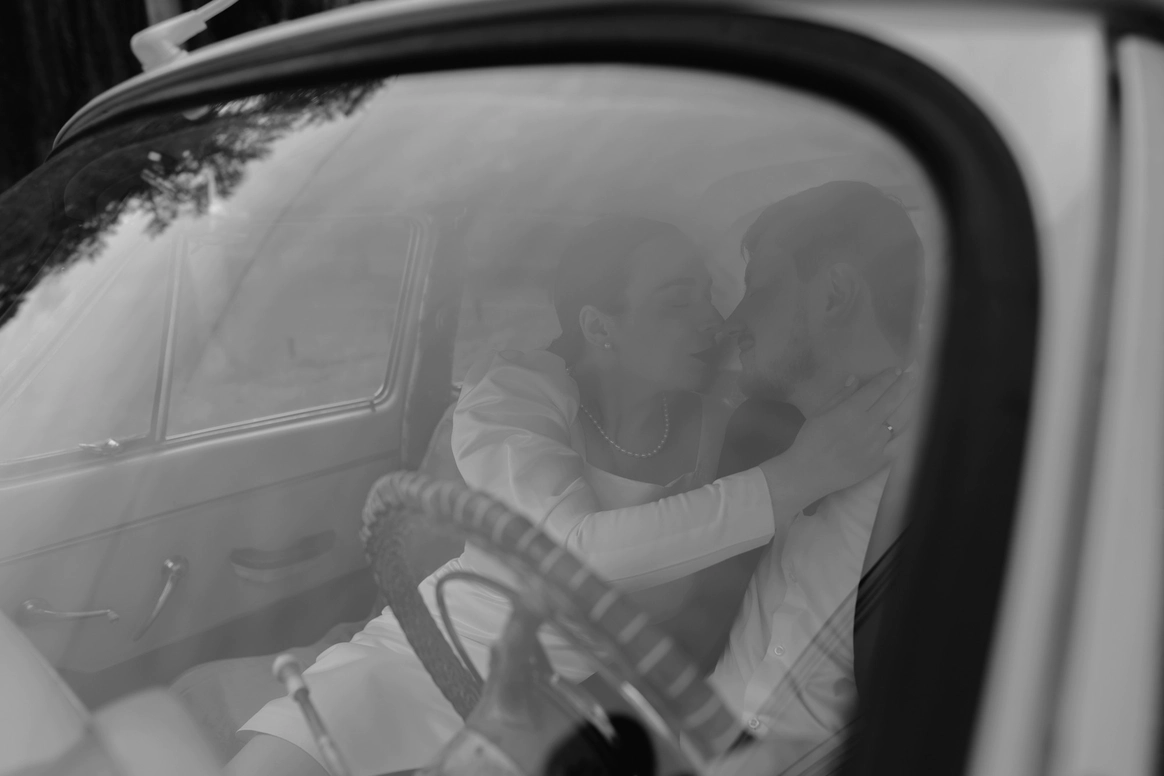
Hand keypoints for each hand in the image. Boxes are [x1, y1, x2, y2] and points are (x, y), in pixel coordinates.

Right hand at [759, 366, 917, 512]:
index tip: (896, 370)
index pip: (875, 389)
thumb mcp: (818, 414)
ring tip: (917, 393)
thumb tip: (855, 379)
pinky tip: (916, 423)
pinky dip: (909, 433)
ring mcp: (876, 443)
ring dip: (909, 403)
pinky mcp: (880, 459)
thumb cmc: (809, 441)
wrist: (809, 473)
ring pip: (899, 419)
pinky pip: (900, 445)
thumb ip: (839, 396)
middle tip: (912, 375)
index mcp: (850, 410)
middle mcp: (867, 424)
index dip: (888, 377)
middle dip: (903, 385)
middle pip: (891, 400)